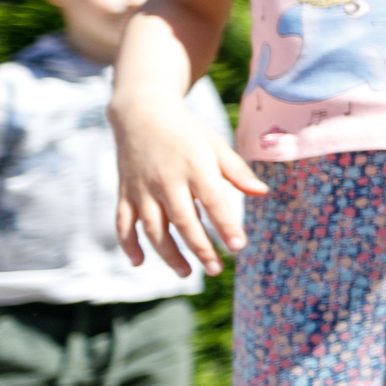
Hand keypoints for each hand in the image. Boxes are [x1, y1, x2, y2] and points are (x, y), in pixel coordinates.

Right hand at [112, 98, 263, 275]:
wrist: (141, 112)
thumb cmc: (187, 131)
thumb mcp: (215, 145)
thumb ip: (237, 171)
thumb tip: (262, 193)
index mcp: (195, 167)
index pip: (214, 202)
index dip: (226, 226)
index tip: (238, 247)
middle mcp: (167, 180)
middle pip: (184, 221)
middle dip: (200, 248)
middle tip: (216, 269)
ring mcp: (142, 188)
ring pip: (153, 228)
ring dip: (168, 254)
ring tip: (186, 273)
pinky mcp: (125, 192)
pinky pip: (123, 223)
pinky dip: (128, 244)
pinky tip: (139, 262)